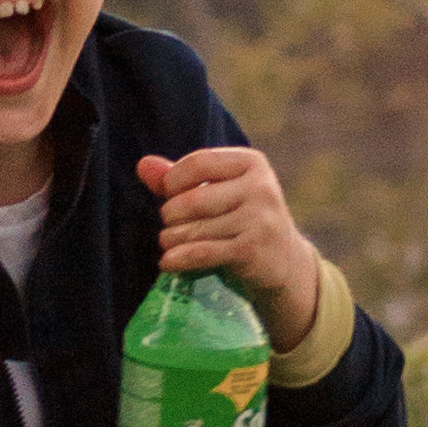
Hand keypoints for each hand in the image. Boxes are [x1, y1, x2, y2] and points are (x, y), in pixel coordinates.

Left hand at [138, 146, 321, 349]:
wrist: (285, 264)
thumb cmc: (243, 222)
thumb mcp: (220, 193)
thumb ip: (181, 179)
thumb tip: (142, 164)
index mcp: (251, 163)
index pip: (197, 163)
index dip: (173, 182)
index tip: (170, 197)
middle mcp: (260, 187)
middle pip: (193, 199)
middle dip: (171, 216)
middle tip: (170, 226)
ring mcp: (259, 219)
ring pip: (195, 228)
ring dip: (172, 239)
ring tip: (168, 244)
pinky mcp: (253, 250)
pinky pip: (202, 252)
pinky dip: (180, 259)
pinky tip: (167, 263)